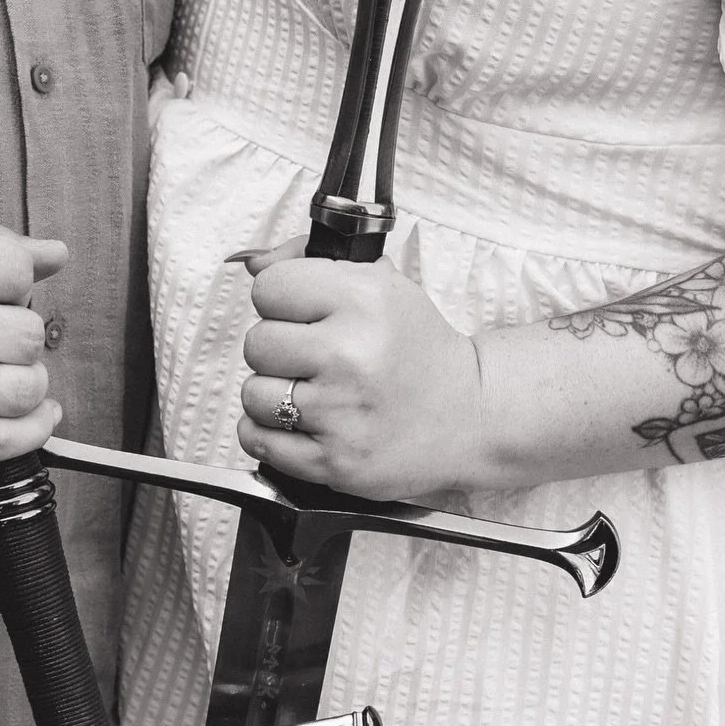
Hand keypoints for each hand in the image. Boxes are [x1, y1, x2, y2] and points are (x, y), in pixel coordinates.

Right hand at [0, 217, 66, 470]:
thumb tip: (53, 256)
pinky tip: (36, 417)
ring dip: (30, 385)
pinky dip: (30, 432)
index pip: (10, 267)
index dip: (21, 280)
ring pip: (17, 389)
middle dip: (27, 336)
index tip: (4, 293)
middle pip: (23, 333)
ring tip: (12, 377)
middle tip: (5, 339)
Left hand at [236, 240, 487, 498]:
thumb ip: (311, 264)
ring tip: (312, 393)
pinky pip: (258, 441)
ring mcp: (340, 413)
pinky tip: (298, 424)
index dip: (281, 301)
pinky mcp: (333, 462)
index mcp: (364, 300)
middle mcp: (350, 355)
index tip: (302, 315)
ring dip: (273, 395)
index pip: (268, 288)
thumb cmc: (418, 350)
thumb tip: (252, 263)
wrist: (471, 416)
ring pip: (253, 394)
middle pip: (257, 343)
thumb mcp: (382, 286)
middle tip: (313, 359)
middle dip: (279, 350)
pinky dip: (268, 434)